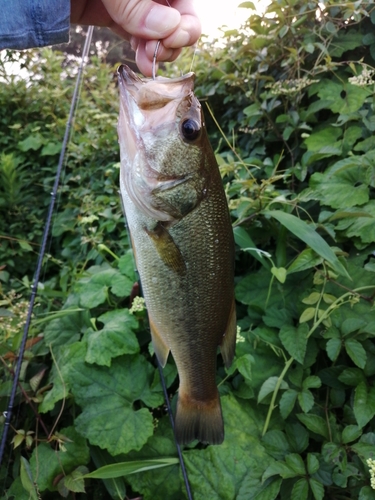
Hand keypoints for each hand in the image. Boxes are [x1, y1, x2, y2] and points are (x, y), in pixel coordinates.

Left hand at [71, 0, 200, 75]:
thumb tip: (167, 28)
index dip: (186, 17)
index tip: (178, 35)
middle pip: (172, 10)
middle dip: (174, 34)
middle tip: (163, 52)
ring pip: (155, 24)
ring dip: (159, 47)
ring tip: (151, 62)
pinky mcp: (107, 11)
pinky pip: (133, 30)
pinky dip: (142, 47)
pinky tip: (144, 60)